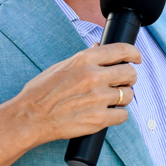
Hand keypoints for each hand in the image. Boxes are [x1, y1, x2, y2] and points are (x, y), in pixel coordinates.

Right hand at [9, 43, 141, 146]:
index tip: (136, 58)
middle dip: (129, 78)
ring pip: (128, 95)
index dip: (133, 53)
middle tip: (123, 83)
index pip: (121, 50)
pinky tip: (109, 114)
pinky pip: (123, 115)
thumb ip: (84, 58)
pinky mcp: (99, 119)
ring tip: (111, 100)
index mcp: (85, 60)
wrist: (30, 117)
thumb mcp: (61, 66)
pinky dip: (118, 115)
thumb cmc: (41, 92)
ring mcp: (98, 98)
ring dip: (123, 98)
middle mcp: (94, 76)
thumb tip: (100, 47)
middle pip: (129, 73)